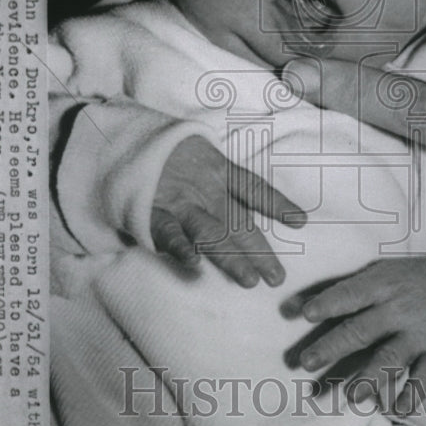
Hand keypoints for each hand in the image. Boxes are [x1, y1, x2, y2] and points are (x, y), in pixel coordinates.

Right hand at [152, 135, 305, 287]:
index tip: (300, 221)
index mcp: (219, 172)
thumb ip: (229, 184)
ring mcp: (180, 202)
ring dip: (230, 256)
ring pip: (210, 231)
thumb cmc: (172, 157)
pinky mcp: (154, 213)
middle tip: (277, 278)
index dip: (276, 203)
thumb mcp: (205, 159)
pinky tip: (194, 264)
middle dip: (259, 251)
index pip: (253, 188)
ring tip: (249, 281)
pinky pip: (169, 232)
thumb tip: (270, 206)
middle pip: (238, 222)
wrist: (125, 144)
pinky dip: (179, 246)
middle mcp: (205, 189)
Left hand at [287, 255, 425, 406]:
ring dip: (370, 377)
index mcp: (381, 284)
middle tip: (306, 362)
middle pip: (362, 329)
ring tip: (352, 396)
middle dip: (333, 346)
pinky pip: (425, 377)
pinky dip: (411, 394)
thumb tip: (292, 307)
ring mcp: (420, 333)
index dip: (329, 303)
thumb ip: (338, 291)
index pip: (351, 294)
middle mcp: (399, 309)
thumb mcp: (377, 274)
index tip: (306, 314)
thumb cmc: (407, 278)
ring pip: (391, 357)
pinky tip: (395, 409)